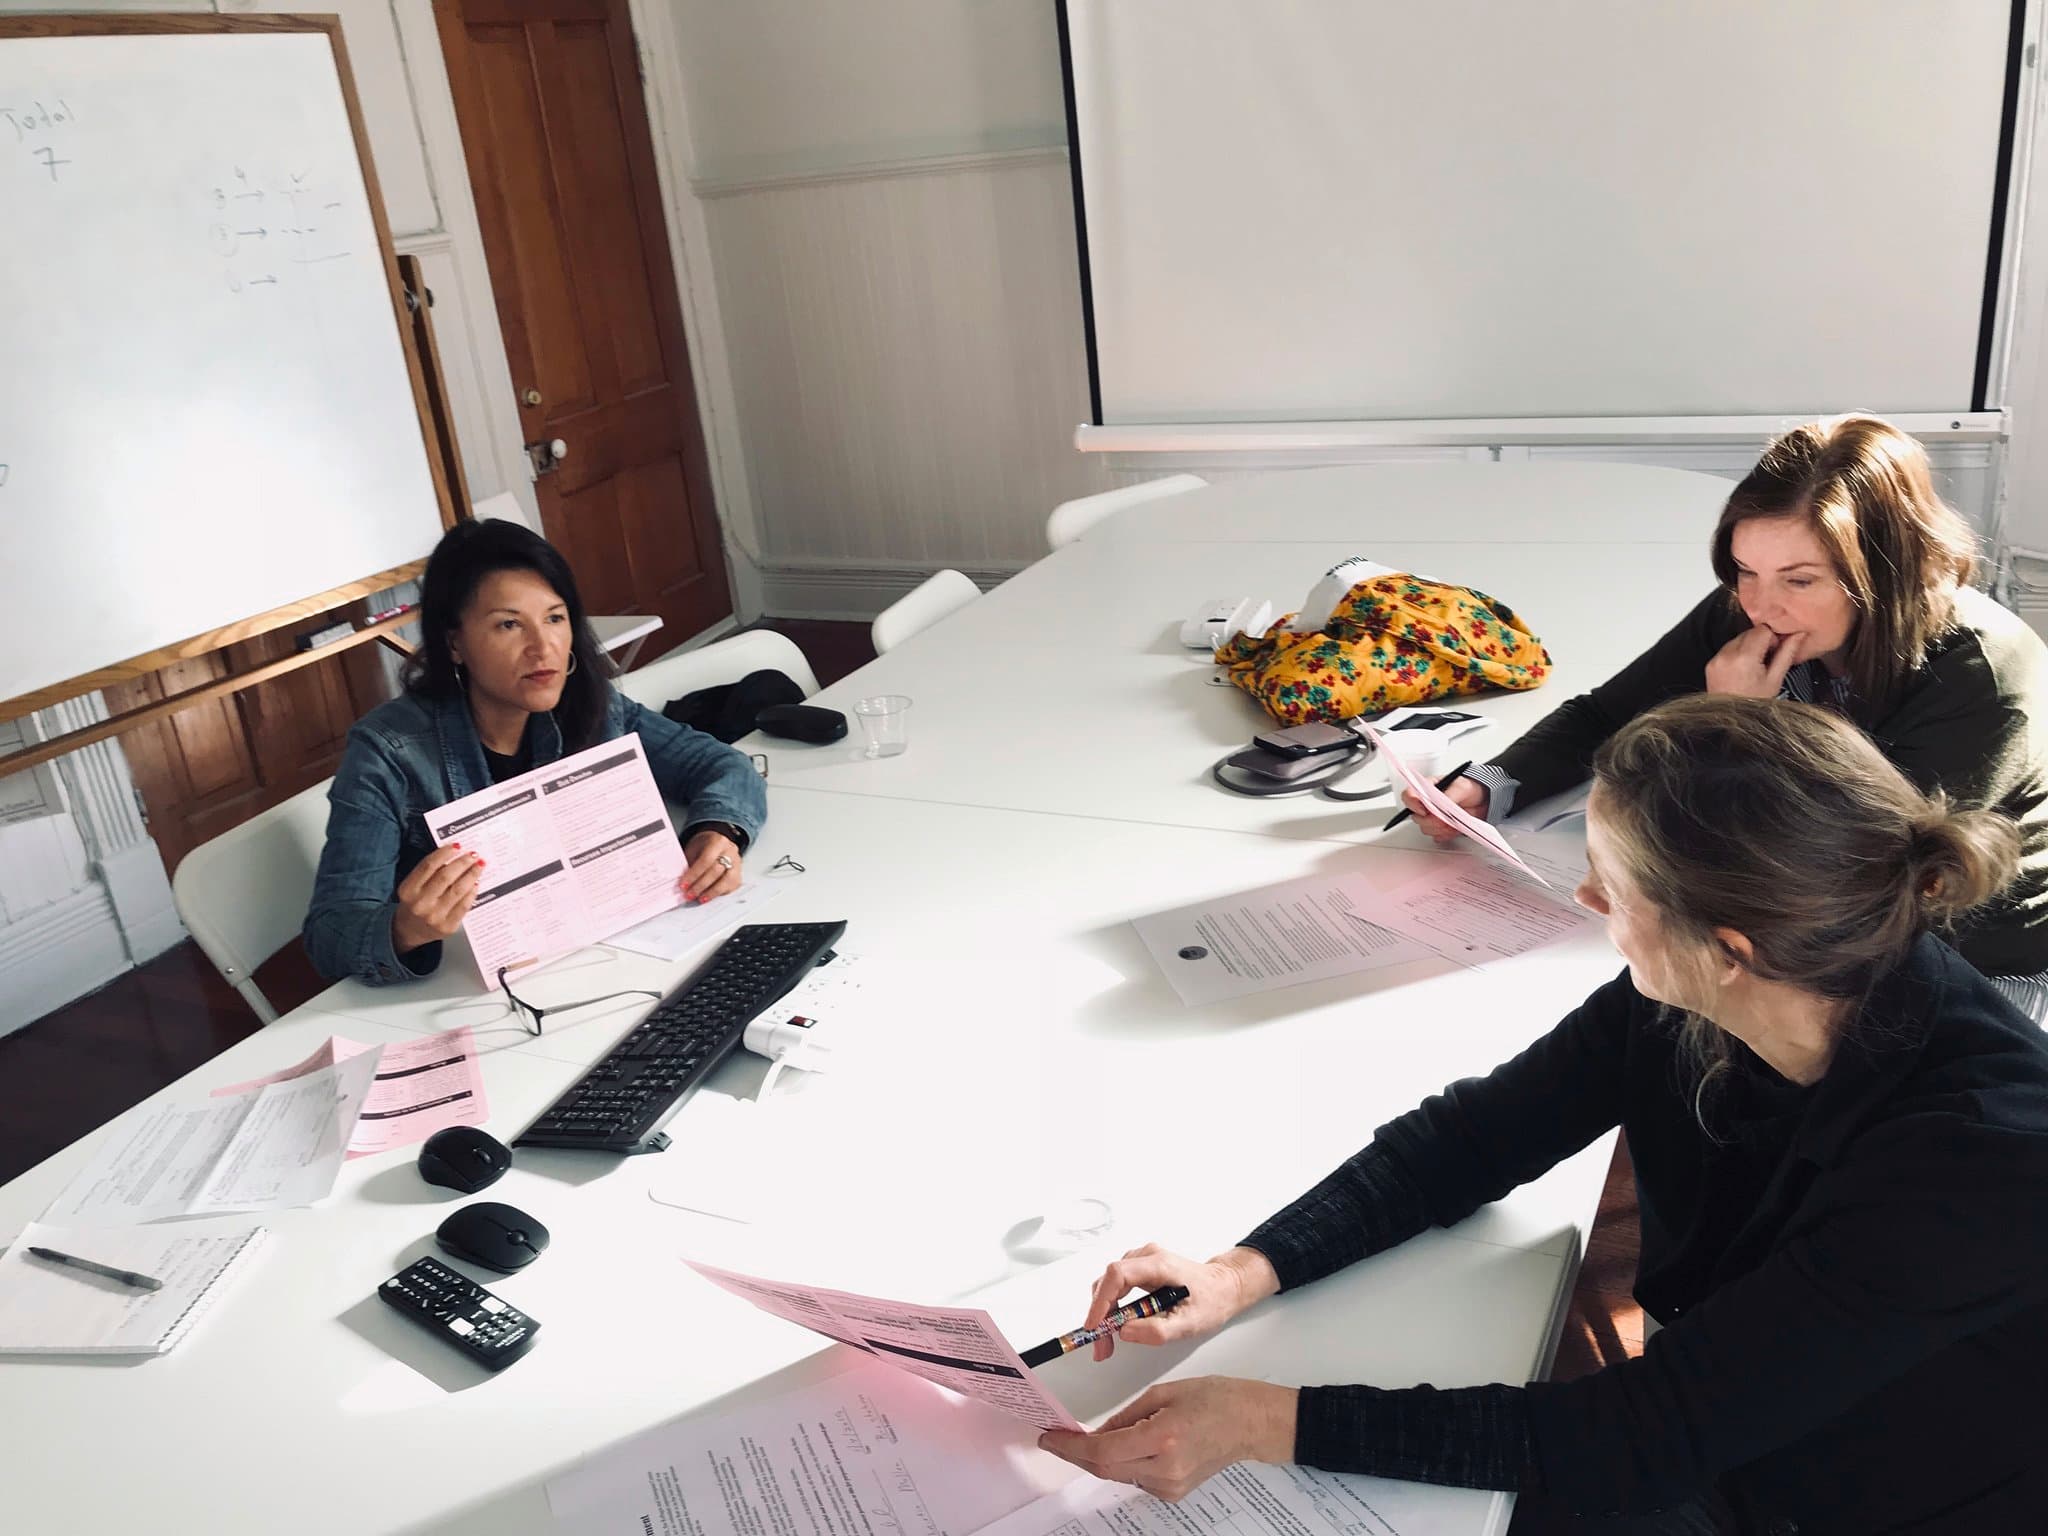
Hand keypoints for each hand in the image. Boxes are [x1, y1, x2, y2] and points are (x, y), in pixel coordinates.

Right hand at [392, 844, 483, 955]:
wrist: (409, 931)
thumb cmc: (415, 903)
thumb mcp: (413, 886)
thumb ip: (429, 872)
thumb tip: (455, 855)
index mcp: (408, 890)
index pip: (428, 866)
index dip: (444, 853)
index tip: (457, 845)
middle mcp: (420, 903)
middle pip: (445, 876)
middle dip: (462, 862)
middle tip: (473, 854)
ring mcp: (434, 916)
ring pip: (457, 890)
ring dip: (471, 874)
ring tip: (479, 865)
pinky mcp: (447, 926)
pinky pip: (464, 905)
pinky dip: (472, 892)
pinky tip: (476, 883)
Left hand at [680, 829, 741, 903]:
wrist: (715, 842)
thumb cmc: (702, 846)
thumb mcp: (693, 850)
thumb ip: (688, 865)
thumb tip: (682, 882)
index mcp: (718, 842)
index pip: (706, 860)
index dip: (694, 874)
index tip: (684, 884)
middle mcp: (730, 852)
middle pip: (716, 872)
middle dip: (701, 885)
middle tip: (689, 894)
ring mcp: (737, 864)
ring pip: (726, 881)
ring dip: (711, 892)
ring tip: (700, 898)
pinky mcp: (739, 875)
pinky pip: (731, 887)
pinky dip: (719, 894)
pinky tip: (709, 896)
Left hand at [1039, 1377, 1297, 1500]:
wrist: (1249, 1423)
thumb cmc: (1212, 1398)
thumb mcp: (1163, 1393)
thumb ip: (1126, 1416)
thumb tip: (1096, 1434)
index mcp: (1163, 1438)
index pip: (1103, 1451)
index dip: (1071, 1447)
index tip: (1049, 1438)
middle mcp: (1166, 1469)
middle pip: (1106, 1469)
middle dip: (1076, 1454)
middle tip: (1057, 1439)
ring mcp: (1171, 1486)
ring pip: (1119, 1475)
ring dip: (1098, 1458)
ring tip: (1084, 1439)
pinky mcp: (1174, 1493)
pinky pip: (1136, 1478)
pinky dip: (1122, 1463)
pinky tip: (1122, 1447)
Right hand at [1079, 1244, 1278, 1361]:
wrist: (1224, 1286)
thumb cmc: (1211, 1301)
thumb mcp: (1189, 1324)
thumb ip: (1157, 1331)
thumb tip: (1123, 1331)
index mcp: (1159, 1265)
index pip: (1117, 1275)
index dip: (1101, 1300)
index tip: (1094, 1326)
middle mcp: (1147, 1256)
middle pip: (1109, 1281)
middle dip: (1100, 1315)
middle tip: (1101, 1346)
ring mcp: (1142, 1260)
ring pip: (1109, 1284)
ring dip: (1103, 1313)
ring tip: (1107, 1342)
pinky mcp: (1141, 1269)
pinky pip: (1116, 1286)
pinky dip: (1111, 1307)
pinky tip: (1115, 1325)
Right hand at [1401, 774, 1487, 842]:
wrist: (1485, 799)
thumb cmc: (1471, 787)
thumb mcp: (1461, 787)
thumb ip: (1447, 796)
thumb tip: (1438, 806)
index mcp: (1427, 788)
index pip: (1409, 795)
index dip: (1413, 804)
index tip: (1425, 810)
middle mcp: (1427, 803)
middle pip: (1416, 816)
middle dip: (1431, 820)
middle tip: (1445, 818)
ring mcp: (1433, 817)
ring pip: (1425, 828)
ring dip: (1439, 828)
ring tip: (1453, 822)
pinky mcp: (1441, 828)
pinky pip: (1436, 836)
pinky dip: (1446, 834)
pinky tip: (1455, 827)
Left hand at [1704, 624, 1806, 699]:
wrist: (1732, 718)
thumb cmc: (1755, 702)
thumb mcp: (1775, 679)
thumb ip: (1787, 653)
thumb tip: (1798, 634)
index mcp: (1745, 657)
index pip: (1762, 629)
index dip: (1772, 638)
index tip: (1775, 650)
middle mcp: (1727, 655)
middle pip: (1749, 632)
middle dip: (1760, 642)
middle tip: (1766, 660)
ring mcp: (1716, 659)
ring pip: (1738, 639)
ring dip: (1748, 647)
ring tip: (1753, 667)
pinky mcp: (1710, 664)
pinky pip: (1727, 649)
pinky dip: (1736, 654)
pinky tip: (1742, 670)